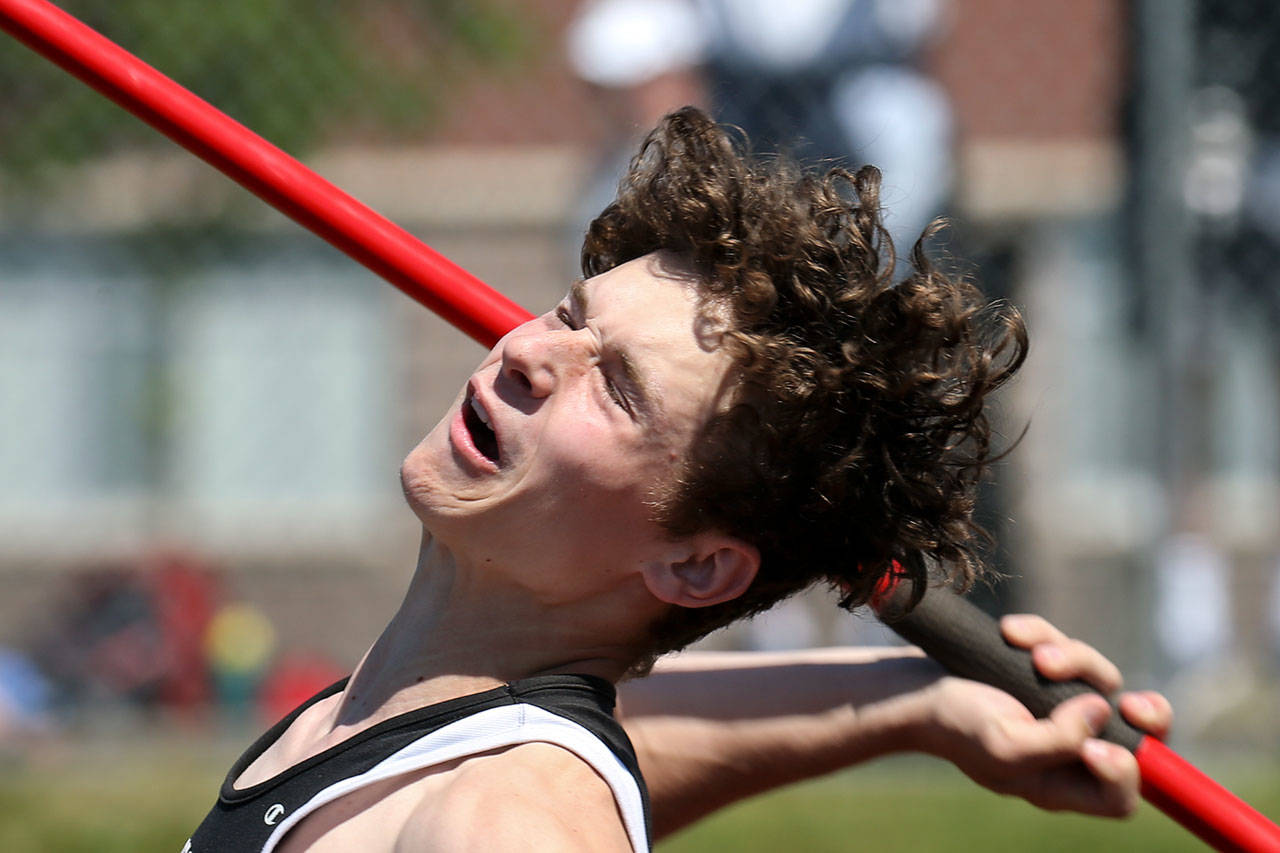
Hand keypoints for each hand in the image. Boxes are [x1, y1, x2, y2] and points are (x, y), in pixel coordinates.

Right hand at [914, 614, 1172, 816]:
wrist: (912, 687)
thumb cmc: (951, 724)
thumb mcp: (1002, 747)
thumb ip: (1058, 741)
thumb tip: (1102, 711)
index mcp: (1058, 783)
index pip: (1121, 796)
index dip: (1125, 772)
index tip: (1093, 745)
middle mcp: (1068, 747)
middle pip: (1138, 738)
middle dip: (1145, 714)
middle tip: (1128, 702)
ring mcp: (1059, 705)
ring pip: (1102, 680)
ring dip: (1074, 660)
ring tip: (1036, 655)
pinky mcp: (1044, 669)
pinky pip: (1066, 646)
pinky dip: (1042, 633)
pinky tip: (1012, 632)